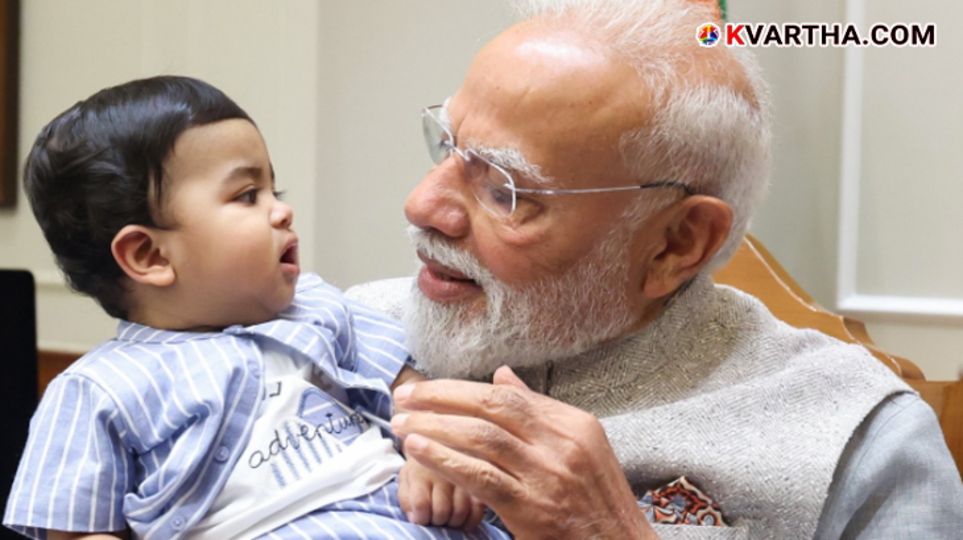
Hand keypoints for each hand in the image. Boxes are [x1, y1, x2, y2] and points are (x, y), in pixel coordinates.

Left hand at [391, 366, 658, 539]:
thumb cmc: (596, 502)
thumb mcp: (581, 448)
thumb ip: (539, 412)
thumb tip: (501, 375)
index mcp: (574, 424)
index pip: (507, 395)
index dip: (460, 389)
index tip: (425, 390)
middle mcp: (562, 444)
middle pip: (491, 406)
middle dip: (441, 397)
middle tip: (403, 397)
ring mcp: (547, 475)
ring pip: (480, 437)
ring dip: (433, 426)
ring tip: (401, 425)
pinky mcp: (531, 508)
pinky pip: (479, 476)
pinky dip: (444, 459)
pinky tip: (417, 451)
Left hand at [397, 457, 486, 529]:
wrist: (442, 443)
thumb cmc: (421, 468)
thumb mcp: (406, 479)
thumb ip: (406, 500)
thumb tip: (416, 519)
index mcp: (422, 471)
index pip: (421, 505)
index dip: (421, 518)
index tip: (422, 517)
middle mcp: (444, 471)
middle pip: (441, 511)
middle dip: (437, 521)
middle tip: (436, 517)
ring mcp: (465, 475)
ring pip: (459, 513)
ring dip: (453, 522)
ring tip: (448, 516)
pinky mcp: (481, 480)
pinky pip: (477, 511)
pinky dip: (469, 520)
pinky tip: (463, 517)